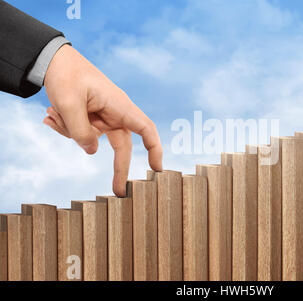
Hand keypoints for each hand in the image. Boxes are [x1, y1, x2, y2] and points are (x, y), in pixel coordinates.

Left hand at [43, 45, 162, 196]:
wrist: (55, 61)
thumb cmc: (67, 75)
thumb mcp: (68, 104)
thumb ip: (81, 132)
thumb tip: (91, 151)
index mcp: (119, 106)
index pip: (145, 128)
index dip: (154, 149)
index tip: (157, 169)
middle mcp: (116, 114)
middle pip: (123, 146)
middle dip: (119, 168)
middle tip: (118, 192)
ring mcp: (104, 117)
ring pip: (94, 140)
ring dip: (71, 132)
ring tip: (54, 112)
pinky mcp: (93, 119)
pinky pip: (82, 134)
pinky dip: (66, 128)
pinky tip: (52, 115)